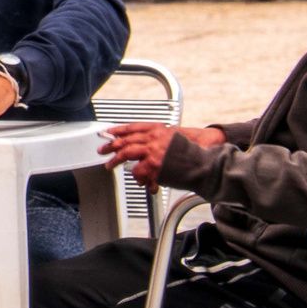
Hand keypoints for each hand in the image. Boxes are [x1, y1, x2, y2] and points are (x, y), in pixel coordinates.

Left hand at [99, 124, 225, 190]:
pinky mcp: (155, 165)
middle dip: (111, 145)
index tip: (108, 132)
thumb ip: (157, 140)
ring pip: (127, 153)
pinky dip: (137, 176)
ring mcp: (153, 151)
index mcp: (158, 129)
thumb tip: (142, 146)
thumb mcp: (174, 137)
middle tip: (102, 150)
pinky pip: (139, 171)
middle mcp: (154, 138)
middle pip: (126, 140)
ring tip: (110, 165)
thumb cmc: (193, 150)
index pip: (132, 127)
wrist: (205, 160)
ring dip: (116, 160)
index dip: (118, 130)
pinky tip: (139, 180)